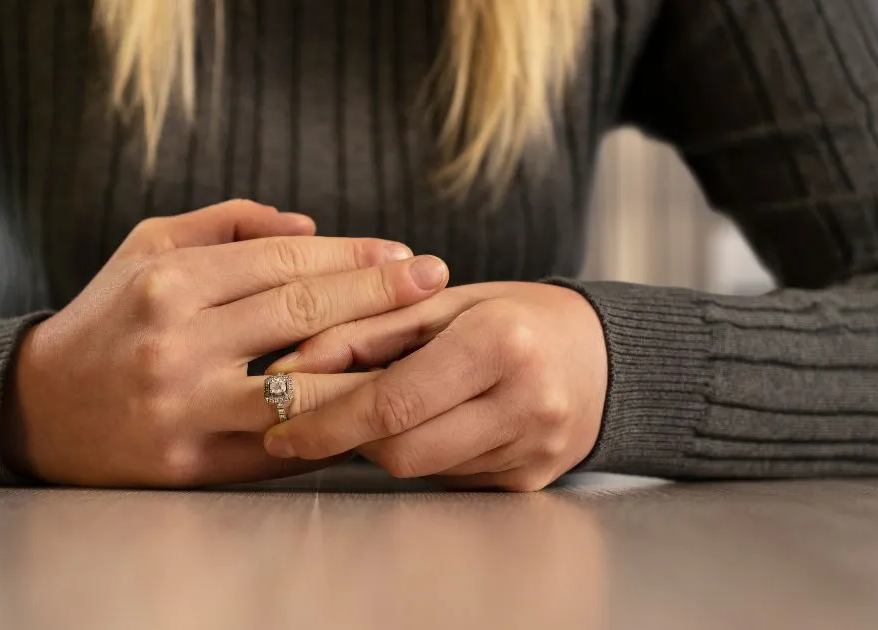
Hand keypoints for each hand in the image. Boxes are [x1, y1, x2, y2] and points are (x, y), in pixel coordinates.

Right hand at [0, 200, 449, 486]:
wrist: (37, 411)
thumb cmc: (107, 318)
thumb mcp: (147, 248)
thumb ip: (226, 225)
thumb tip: (311, 226)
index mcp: (169, 283)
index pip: (284, 262)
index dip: (354, 256)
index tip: (405, 254)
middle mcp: (178, 344)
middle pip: (304, 316)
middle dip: (380, 296)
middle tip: (436, 281)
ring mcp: (187, 410)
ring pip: (305, 387)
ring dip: (372, 368)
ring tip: (424, 349)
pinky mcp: (192, 465)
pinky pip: (282, 443)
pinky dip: (331, 424)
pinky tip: (374, 406)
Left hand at [262, 282, 605, 490]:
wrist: (602, 356)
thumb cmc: (512, 317)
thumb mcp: (440, 303)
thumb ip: (363, 329)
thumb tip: (289, 364)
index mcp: (500, 342)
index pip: (391, 400)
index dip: (324, 417)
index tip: (276, 422)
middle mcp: (524, 401)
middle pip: (399, 447)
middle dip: (343, 435)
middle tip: (302, 419)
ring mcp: (531, 450)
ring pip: (417, 468)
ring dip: (378, 444)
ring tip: (368, 409)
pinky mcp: (528, 481)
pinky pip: (445, 477)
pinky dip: (418, 451)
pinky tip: (423, 423)